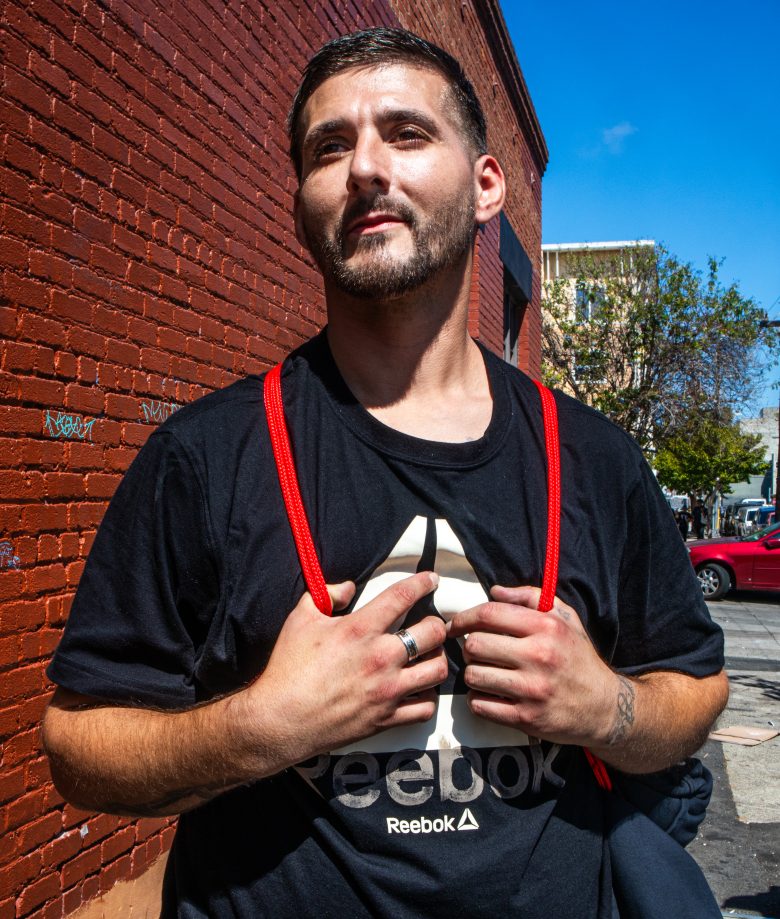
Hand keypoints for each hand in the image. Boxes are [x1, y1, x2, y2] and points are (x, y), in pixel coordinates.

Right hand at [240, 572, 447, 767]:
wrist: (280, 720)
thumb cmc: (288, 668)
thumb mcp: (300, 618)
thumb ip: (326, 594)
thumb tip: (347, 587)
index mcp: (360, 629)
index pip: (402, 596)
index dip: (422, 582)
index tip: (431, 579)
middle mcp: (381, 657)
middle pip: (432, 632)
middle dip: (437, 623)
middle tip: (431, 624)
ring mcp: (387, 690)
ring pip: (437, 669)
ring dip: (438, 658)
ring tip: (430, 656)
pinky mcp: (387, 718)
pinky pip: (425, 707)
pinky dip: (428, 697)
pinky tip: (419, 688)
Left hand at [447, 585, 621, 747]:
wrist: (605, 708)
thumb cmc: (578, 658)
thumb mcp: (565, 619)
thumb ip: (530, 597)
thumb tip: (494, 591)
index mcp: (546, 628)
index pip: (489, 615)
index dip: (463, 617)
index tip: (455, 624)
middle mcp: (538, 657)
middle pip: (475, 645)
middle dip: (469, 647)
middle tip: (476, 651)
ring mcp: (531, 690)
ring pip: (473, 676)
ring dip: (472, 673)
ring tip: (485, 672)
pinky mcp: (526, 718)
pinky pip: (480, 705)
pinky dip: (477, 700)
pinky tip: (490, 694)